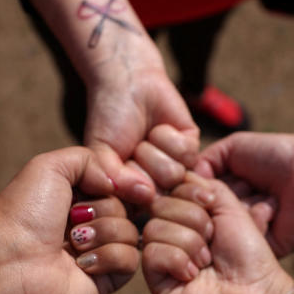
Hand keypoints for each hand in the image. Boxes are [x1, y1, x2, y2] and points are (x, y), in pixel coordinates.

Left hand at [0, 147, 138, 293]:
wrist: (6, 260)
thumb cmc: (23, 212)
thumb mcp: (52, 166)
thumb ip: (91, 159)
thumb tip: (119, 185)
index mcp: (77, 200)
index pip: (118, 187)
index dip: (117, 186)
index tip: (108, 186)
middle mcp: (88, 227)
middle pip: (128, 209)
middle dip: (102, 209)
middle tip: (72, 219)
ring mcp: (97, 256)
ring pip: (131, 234)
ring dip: (103, 232)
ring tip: (72, 242)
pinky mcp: (103, 283)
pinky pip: (130, 262)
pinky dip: (108, 256)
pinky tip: (80, 263)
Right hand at [85, 66, 199, 203]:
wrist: (128, 83)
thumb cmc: (109, 120)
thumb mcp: (101, 154)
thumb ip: (116, 181)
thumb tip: (147, 196)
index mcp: (132, 195)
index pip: (136, 210)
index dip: (128, 189)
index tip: (117, 166)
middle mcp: (156, 188)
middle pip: (158, 196)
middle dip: (140, 167)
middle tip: (132, 148)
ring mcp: (176, 169)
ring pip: (174, 175)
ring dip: (154, 150)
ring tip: (144, 137)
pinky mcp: (192, 149)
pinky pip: (188, 155)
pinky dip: (169, 137)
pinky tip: (160, 128)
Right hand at [142, 174, 293, 293]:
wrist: (258, 292)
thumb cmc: (248, 252)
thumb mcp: (229, 207)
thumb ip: (203, 185)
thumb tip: (177, 175)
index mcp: (185, 215)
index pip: (168, 188)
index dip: (190, 193)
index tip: (212, 205)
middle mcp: (169, 233)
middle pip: (159, 206)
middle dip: (194, 220)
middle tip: (213, 241)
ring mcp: (160, 257)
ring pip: (153, 229)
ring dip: (189, 242)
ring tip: (206, 261)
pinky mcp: (155, 281)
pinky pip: (151, 255)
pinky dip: (178, 261)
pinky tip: (193, 275)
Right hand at [196, 127, 293, 256]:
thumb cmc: (275, 154)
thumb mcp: (232, 148)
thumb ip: (202, 163)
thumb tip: (178, 182)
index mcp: (223, 193)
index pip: (192, 201)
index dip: (193, 194)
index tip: (201, 182)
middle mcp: (231, 214)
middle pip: (202, 219)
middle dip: (217, 202)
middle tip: (243, 185)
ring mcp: (247, 233)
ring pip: (222, 233)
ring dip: (242, 209)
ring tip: (262, 192)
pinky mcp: (265, 248)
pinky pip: (246, 244)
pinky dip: (257, 220)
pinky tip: (272, 205)